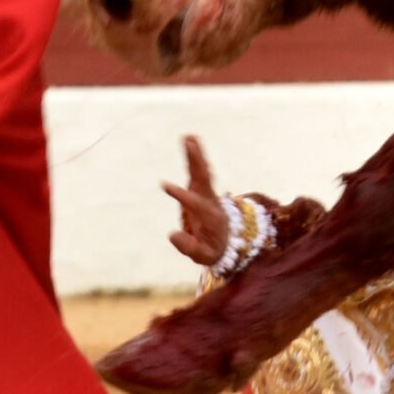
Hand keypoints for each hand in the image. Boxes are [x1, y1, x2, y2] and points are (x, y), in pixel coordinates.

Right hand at [164, 135, 229, 266]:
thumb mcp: (203, 256)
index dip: (181, 195)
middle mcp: (210, 201)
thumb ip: (188, 247)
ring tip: (189, 137)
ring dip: (196, 154)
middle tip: (189, 145)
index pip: (195, 203)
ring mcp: (208, 194)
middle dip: (196, 162)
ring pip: (202, 171)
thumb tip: (172, 235)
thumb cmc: (213, 250)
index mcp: (210, 217)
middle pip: (204, 179)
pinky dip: (196, 156)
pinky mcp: (203, 190)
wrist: (227, 242)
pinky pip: (200, 171)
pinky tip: (192, 140)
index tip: (165, 186)